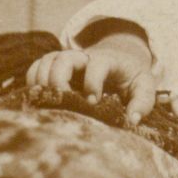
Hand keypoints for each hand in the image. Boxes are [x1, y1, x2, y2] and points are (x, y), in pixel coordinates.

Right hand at [25, 34, 177, 126]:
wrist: (120, 57)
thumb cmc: (131, 75)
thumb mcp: (145, 84)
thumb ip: (143, 101)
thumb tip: (132, 119)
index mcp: (107, 60)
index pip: (96, 64)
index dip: (92, 82)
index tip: (93, 102)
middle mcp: (83, 57)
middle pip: (63, 58)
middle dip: (59, 79)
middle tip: (64, 100)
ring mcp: (66, 60)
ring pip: (46, 61)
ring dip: (42, 81)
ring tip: (50, 101)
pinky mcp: (54, 67)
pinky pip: (35, 68)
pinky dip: (32, 81)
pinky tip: (40, 98)